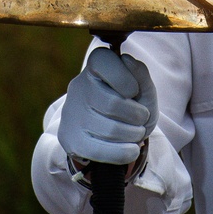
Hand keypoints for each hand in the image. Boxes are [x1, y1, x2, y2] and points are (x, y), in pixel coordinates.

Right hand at [58, 47, 157, 164]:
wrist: (112, 133)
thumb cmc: (130, 105)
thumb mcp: (142, 89)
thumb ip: (140, 74)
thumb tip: (127, 60)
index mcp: (95, 67)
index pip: (104, 61)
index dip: (126, 79)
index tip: (133, 91)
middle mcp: (79, 87)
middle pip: (113, 104)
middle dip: (137, 115)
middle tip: (141, 118)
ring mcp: (72, 114)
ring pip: (110, 130)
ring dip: (133, 135)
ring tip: (135, 133)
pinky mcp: (70, 139)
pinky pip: (100, 152)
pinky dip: (124, 153)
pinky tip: (131, 149)